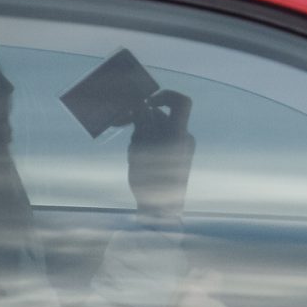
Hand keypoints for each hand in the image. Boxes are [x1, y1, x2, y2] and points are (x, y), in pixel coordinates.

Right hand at [127, 88, 194, 222]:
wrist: (162, 211)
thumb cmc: (150, 182)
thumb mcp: (139, 150)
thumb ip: (142, 125)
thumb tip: (141, 106)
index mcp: (178, 134)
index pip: (181, 102)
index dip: (166, 95)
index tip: (147, 102)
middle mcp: (184, 138)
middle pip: (162, 117)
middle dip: (142, 120)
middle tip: (122, 126)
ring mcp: (182, 148)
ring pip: (159, 130)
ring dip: (143, 134)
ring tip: (134, 154)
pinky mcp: (178, 157)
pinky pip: (162, 141)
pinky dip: (148, 145)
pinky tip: (138, 161)